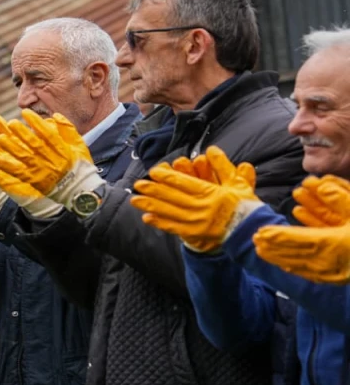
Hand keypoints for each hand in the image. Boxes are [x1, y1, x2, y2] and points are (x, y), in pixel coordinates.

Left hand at [0, 110, 102, 214]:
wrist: (79, 191)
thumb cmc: (79, 166)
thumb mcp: (79, 146)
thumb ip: (68, 129)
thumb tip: (55, 115)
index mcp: (62, 150)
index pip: (48, 134)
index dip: (36, 122)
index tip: (25, 112)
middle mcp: (51, 160)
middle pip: (34, 145)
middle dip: (22, 133)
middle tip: (10, 122)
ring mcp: (42, 171)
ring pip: (25, 158)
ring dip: (11, 148)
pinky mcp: (34, 182)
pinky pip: (19, 174)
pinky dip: (8, 167)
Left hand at [130, 146, 261, 251]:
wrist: (250, 232)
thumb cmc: (245, 207)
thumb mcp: (238, 183)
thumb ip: (223, 166)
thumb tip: (211, 150)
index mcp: (210, 193)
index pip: (183, 183)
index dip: (166, 177)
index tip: (153, 171)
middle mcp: (199, 207)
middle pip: (171, 196)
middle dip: (152, 190)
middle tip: (137, 184)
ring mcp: (195, 222)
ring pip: (168, 211)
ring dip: (150, 205)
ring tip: (135, 200)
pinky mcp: (193, 234)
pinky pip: (173, 227)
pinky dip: (159, 222)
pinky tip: (147, 218)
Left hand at [252, 174, 349, 283]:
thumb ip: (340, 197)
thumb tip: (318, 183)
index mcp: (335, 243)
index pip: (299, 239)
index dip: (278, 236)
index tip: (260, 232)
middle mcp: (331, 262)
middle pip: (294, 255)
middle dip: (273, 248)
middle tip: (255, 241)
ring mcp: (334, 274)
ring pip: (300, 266)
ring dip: (279, 258)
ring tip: (262, 251)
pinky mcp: (338, 279)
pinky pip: (312, 275)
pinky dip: (296, 268)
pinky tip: (286, 265)